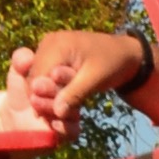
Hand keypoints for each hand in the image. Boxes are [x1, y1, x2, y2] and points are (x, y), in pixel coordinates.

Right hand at [7, 27, 141, 119]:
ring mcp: (48, 48)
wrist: (123, 52)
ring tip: (66, 108)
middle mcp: (47, 43)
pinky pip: (44, 76)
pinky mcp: (52, 56)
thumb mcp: (95, 79)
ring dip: (49, 95)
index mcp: (56, 45)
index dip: (44, 99)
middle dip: (46, 98)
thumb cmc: (112, 63)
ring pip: (38, 79)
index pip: (37, 77)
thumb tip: (57, 112)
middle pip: (35, 78)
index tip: (59, 115)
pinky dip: (52, 89)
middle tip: (64, 115)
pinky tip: (65, 99)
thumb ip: (74, 94)